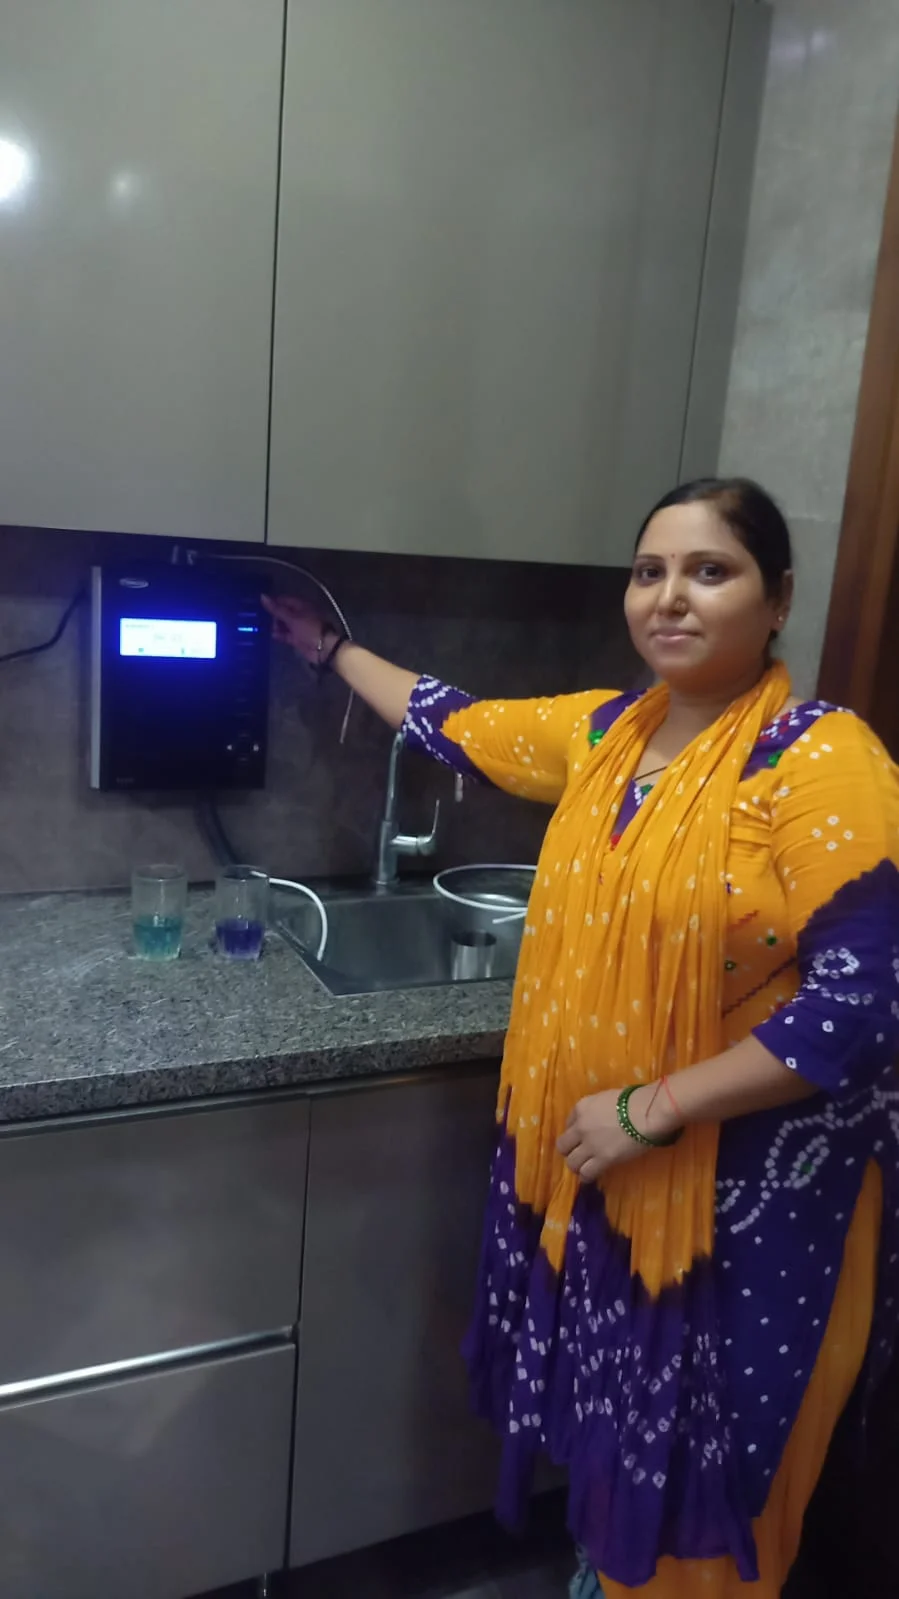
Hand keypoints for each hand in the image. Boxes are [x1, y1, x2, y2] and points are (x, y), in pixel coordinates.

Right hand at [262, 594, 336, 666]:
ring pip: (283, 624)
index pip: (284, 600)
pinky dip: (279, 634)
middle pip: (283, 612)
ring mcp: (298, 627)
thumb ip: (276, 609)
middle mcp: (299, 614)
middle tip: (259, 617)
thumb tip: (262, 596)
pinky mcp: (297, 638)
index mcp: (300, 605)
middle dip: (272, 615)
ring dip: (274, 625)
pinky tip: (270, 635)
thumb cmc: (309, 628)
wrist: (323, 648)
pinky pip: (285, 635)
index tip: (259, 604)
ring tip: (262, 626)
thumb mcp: (291, 617)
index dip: (273, 601)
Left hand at [557, 1086, 676, 1183]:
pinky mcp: (602, 1159)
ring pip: (572, 1163)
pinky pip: (586, 1173)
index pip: (568, 1124)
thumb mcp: (607, 1098)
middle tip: (580, 1154)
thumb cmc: (633, 1100)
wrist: (645, 1113)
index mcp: (581, 1107)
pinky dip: (586, 1176)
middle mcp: (580, 1127)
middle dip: (570, 1151)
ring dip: (577, 1166)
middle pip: (563, 1146)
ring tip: (585, 1168)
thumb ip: (597, 1110)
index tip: (583, 1137)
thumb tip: (600, 1119)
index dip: (575, 1133)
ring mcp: (590, 1145)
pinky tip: (590, 1176)